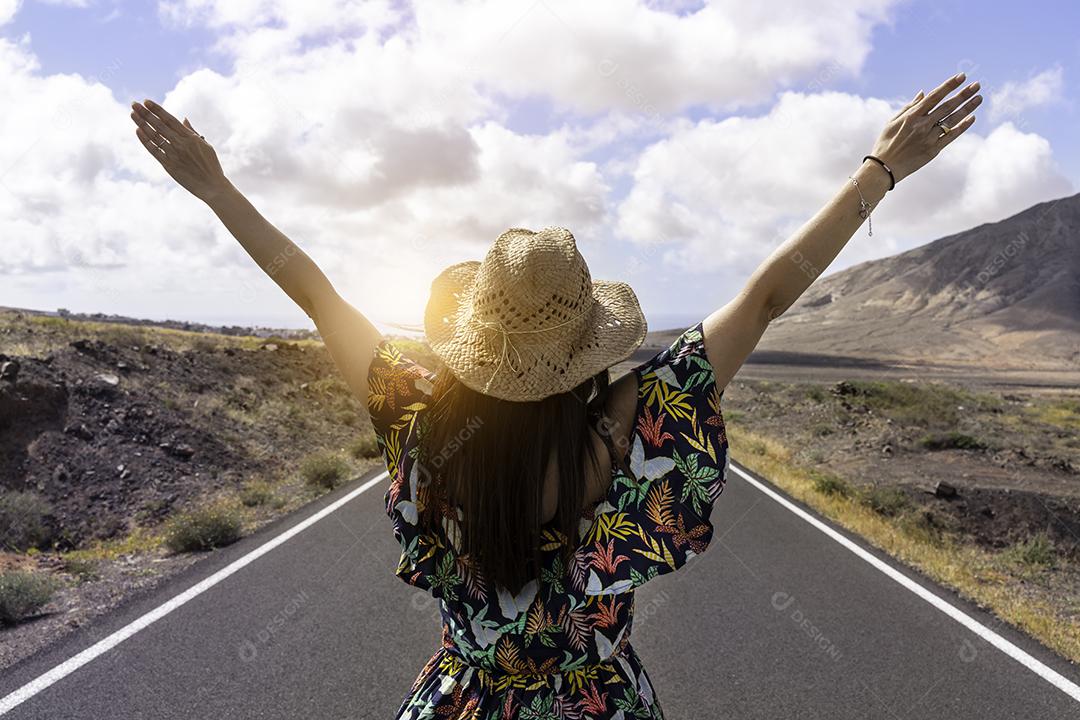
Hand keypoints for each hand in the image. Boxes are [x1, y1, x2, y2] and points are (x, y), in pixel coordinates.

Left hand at [130, 99, 229, 202]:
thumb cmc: (211, 165)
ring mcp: (174, 154)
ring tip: (133, 114)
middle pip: (159, 125)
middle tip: (134, 104)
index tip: (146, 102)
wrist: (212, 186)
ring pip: (154, 136)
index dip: (157, 110)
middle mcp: (181, 144)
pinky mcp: (169, 165)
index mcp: (191, 137)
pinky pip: (154, 150)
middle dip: (145, 113)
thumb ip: (192, 132)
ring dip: (142, 124)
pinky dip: (145, 140)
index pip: (170, 119)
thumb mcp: (206, 146)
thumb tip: (183, 119)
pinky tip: (138, 131)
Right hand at [867, 71, 981, 184]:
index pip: (935, 97)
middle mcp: (922, 125)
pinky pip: (951, 136)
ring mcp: (929, 138)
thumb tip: (923, 93)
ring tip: (979, 98)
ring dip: (967, 108)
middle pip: (947, 106)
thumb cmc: (885, 143)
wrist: (883, 169)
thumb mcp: (892, 122)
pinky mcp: (933, 150)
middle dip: (963, 94)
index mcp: (911, 116)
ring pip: (952, 120)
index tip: (962, 76)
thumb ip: (909, 106)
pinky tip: (971, 117)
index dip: (949, 86)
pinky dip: (962, 127)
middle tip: (977, 85)